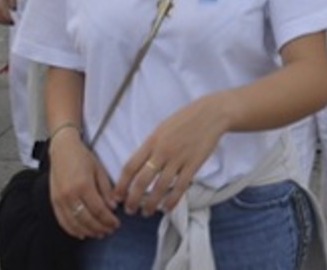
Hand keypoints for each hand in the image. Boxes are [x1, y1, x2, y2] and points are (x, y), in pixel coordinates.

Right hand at [49, 132, 118, 238]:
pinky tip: (81, 233)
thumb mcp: (99, 170)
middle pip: (87, 219)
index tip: (116, 223)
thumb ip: (106, 190)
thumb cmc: (82, 157)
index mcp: (83, 185)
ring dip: (88, 231)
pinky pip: (63, 221)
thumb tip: (112, 208)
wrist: (62, 148)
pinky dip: (72, 230)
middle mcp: (70, 194)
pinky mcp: (54, 201)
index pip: (99, 210)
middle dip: (100, 227)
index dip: (109, 220)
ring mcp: (60, 199)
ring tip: (98, 233)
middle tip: (110, 230)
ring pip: (75, 223)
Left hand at [114, 95, 227, 215]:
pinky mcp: (193, 165)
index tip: (117, 196)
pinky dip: (171, 200)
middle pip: (142, 180)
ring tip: (146, 212)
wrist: (210, 114)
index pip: (130, 166)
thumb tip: (139, 164)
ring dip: (151, 203)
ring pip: (160, 187)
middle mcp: (162, 151)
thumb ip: (150, 146)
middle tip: (129, 210)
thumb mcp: (161, 128)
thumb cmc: (184, 120)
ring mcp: (178, 159)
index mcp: (152, 141)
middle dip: (132, 199)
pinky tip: (166, 208)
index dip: (121, 184)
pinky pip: (180, 187)